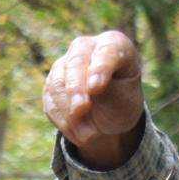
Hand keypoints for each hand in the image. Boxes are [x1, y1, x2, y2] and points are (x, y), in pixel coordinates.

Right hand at [42, 32, 145, 169]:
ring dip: (70, 112)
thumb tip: (89, 92)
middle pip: (75, 63)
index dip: (99, 68)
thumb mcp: (128, 98)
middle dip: (76, 88)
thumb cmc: (123, 99)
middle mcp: (86, 48)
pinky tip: (79, 135)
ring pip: (58, 84)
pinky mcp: (52, 83)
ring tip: (89, 136)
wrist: (109, 112)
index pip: (106, 51)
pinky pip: (50, 102)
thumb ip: (113, 91)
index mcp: (113, 43)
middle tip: (81, 110)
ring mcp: (65, 64)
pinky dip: (64, 122)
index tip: (96, 88)